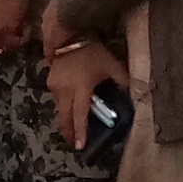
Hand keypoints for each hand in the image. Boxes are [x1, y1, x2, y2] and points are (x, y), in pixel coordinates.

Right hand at [44, 34, 126, 148]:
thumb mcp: (111, 65)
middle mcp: (65, 90)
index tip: (79, 146)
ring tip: (73, 127)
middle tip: (73, 143)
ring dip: (66, 118)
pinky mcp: (49, 81)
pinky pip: (56, 99)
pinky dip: (63, 105)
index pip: (80, 115)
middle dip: (69, 132)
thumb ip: (122, 80)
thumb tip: (133, 94)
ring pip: (60, 109)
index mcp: (81, 88)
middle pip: (65, 118)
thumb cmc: (93, 50)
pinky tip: (69, 107)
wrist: (69, 34)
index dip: (80, 132)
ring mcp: (54, 86)